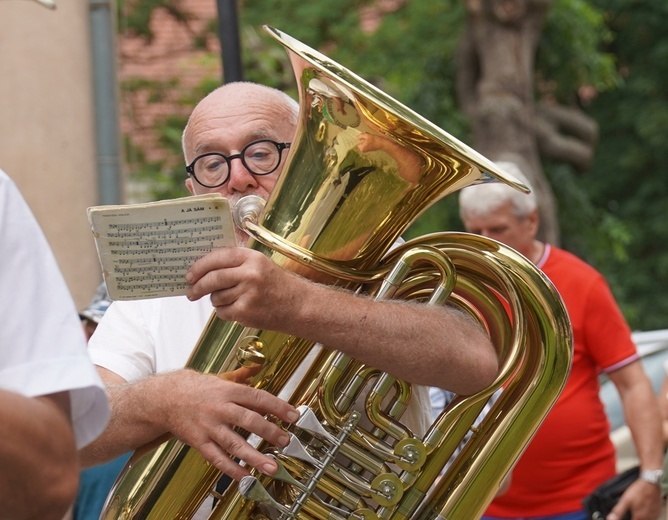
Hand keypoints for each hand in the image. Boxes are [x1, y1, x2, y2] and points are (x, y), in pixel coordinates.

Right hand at [156, 369, 298, 480]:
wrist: (164, 398)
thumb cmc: (196, 388)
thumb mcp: (220, 379)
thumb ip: (241, 376)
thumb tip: (258, 368)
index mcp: (228, 391)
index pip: (258, 398)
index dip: (277, 407)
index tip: (294, 416)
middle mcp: (220, 408)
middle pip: (248, 420)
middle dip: (270, 432)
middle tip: (286, 441)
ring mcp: (209, 427)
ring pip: (234, 444)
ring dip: (254, 457)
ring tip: (271, 466)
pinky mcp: (199, 441)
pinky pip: (217, 458)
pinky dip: (231, 470)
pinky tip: (245, 477)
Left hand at [185, 247, 304, 330]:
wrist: (299, 306)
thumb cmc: (278, 285)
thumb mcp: (260, 264)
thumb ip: (236, 263)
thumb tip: (203, 269)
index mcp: (252, 257)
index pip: (218, 257)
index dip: (200, 266)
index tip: (190, 274)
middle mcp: (250, 273)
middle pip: (212, 278)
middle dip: (197, 287)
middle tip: (191, 292)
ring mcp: (248, 293)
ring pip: (216, 297)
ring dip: (216, 300)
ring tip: (231, 300)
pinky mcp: (246, 311)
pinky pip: (223, 312)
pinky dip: (225, 312)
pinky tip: (238, 309)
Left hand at [606, 479, 661, 519]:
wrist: (650, 483)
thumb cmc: (638, 491)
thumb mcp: (625, 500)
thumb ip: (618, 511)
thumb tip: (611, 518)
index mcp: (639, 517)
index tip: (627, 516)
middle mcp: (648, 518)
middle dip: (634, 518)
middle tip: (632, 511)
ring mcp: (654, 515)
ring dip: (640, 517)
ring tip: (636, 510)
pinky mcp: (657, 511)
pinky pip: (652, 517)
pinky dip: (647, 515)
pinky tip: (643, 509)